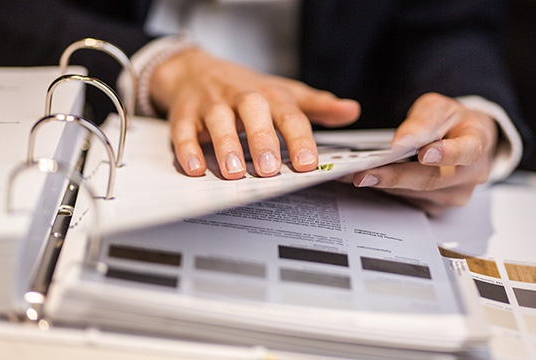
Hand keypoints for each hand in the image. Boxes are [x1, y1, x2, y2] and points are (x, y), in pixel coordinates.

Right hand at [149, 48, 359, 178]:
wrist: (195, 69)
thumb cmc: (246, 88)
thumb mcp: (285, 92)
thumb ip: (317, 106)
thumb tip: (351, 111)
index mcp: (270, 95)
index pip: (289, 114)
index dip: (300, 139)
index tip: (308, 163)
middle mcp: (242, 97)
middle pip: (253, 111)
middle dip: (261, 139)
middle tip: (268, 169)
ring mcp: (211, 104)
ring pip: (217, 120)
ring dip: (225, 145)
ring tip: (233, 171)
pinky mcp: (185, 114)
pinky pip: (183, 130)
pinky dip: (187, 149)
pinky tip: (195, 168)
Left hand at [350, 93, 498, 215]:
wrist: (463, 140)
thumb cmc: (452, 122)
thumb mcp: (438, 108)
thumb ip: (422, 122)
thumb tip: (402, 141)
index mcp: (477, 143)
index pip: (467, 151)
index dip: (447, 154)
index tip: (423, 154)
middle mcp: (470, 175)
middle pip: (432, 180)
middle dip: (395, 177)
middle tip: (364, 174)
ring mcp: (455, 195)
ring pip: (416, 193)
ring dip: (384, 185)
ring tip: (355, 175)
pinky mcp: (437, 206)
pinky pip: (409, 201)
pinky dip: (387, 190)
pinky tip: (367, 180)